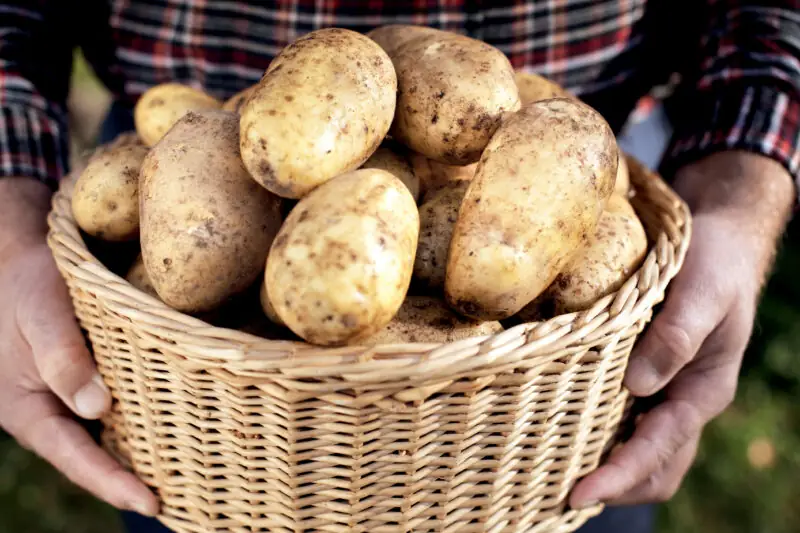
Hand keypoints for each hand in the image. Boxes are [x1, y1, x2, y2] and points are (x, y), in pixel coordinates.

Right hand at [0, 177, 157, 515]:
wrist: (19, 257)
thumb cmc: (27, 284)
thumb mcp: (41, 317)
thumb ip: (63, 360)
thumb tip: (97, 409)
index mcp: (30, 409)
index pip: (75, 457)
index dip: (112, 484)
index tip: (151, 503)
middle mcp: (53, 411)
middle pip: (94, 456)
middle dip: (133, 480)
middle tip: (184, 501)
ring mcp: (71, 396)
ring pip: (108, 435)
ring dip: (142, 452)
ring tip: (189, 476)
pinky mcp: (88, 377)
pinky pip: (117, 407)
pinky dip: (143, 419)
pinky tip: (176, 424)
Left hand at [570, 151, 794, 507]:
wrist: (718, 241)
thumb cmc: (715, 264)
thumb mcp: (704, 294)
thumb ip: (677, 338)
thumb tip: (638, 388)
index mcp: (702, 390)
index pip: (659, 449)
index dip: (620, 476)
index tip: (579, 494)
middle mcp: (681, 399)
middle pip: (651, 466)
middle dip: (611, 486)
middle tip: (554, 495)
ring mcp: (662, 389)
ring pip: (636, 447)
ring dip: (603, 465)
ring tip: (550, 475)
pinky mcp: (641, 372)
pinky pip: (621, 414)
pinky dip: (597, 431)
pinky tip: (559, 426)